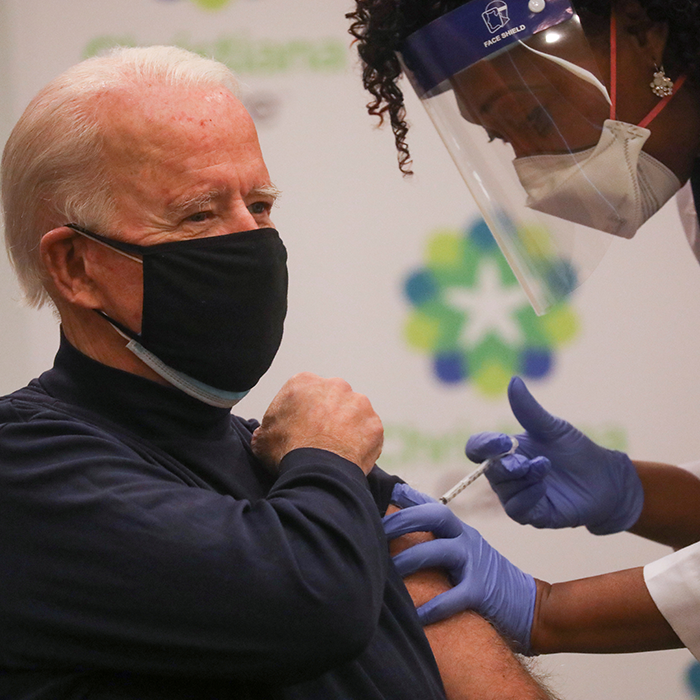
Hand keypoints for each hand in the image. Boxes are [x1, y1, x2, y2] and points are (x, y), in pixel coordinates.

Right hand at [251, 372, 382, 474]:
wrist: (316, 472)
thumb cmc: (286, 453)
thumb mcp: (262, 438)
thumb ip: (268, 427)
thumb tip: (268, 432)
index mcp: (304, 382)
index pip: (304, 393)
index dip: (301, 412)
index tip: (299, 429)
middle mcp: (335, 385)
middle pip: (332, 398)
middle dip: (328, 415)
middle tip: (320, 439)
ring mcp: (359, 403)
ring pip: (353, 413)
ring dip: (347, 427)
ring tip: (336, 451)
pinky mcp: (374, 424)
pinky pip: (368, 433)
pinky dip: (361, 443)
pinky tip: (349, 457)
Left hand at [384, 484, 535, 652]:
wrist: (530, 606)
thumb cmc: (485, 579)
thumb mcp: (463, 551)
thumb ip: (436, 541)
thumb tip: (398, 534)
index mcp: (459, 530)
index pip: (431, 505)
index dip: (407, 496)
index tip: (383, 491)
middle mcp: (466, 539)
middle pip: (436, 516)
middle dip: (404, 520)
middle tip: (377, 531)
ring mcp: (476, 563)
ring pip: (440, 551)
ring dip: (411, 559)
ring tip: (387, 573)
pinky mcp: (483, 592)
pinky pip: (455, 596)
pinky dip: (434, 607)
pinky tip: (416, 616)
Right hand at [466, 376, 643, 533]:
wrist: (605, 480)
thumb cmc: (576, 451)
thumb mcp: (553, 428)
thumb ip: (529, 409)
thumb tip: (514, 380)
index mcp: (506, 450)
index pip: (477, 448)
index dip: (483, 446)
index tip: (503, 441)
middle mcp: (507, 474)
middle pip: (488, 470)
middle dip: (505, 465)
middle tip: (526, 461)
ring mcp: (518, 495)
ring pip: (503, 490)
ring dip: (522, 479)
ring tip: (544, 469)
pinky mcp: (532, 515)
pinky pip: (517, 510)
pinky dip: (528, 497)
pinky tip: (543, 487)